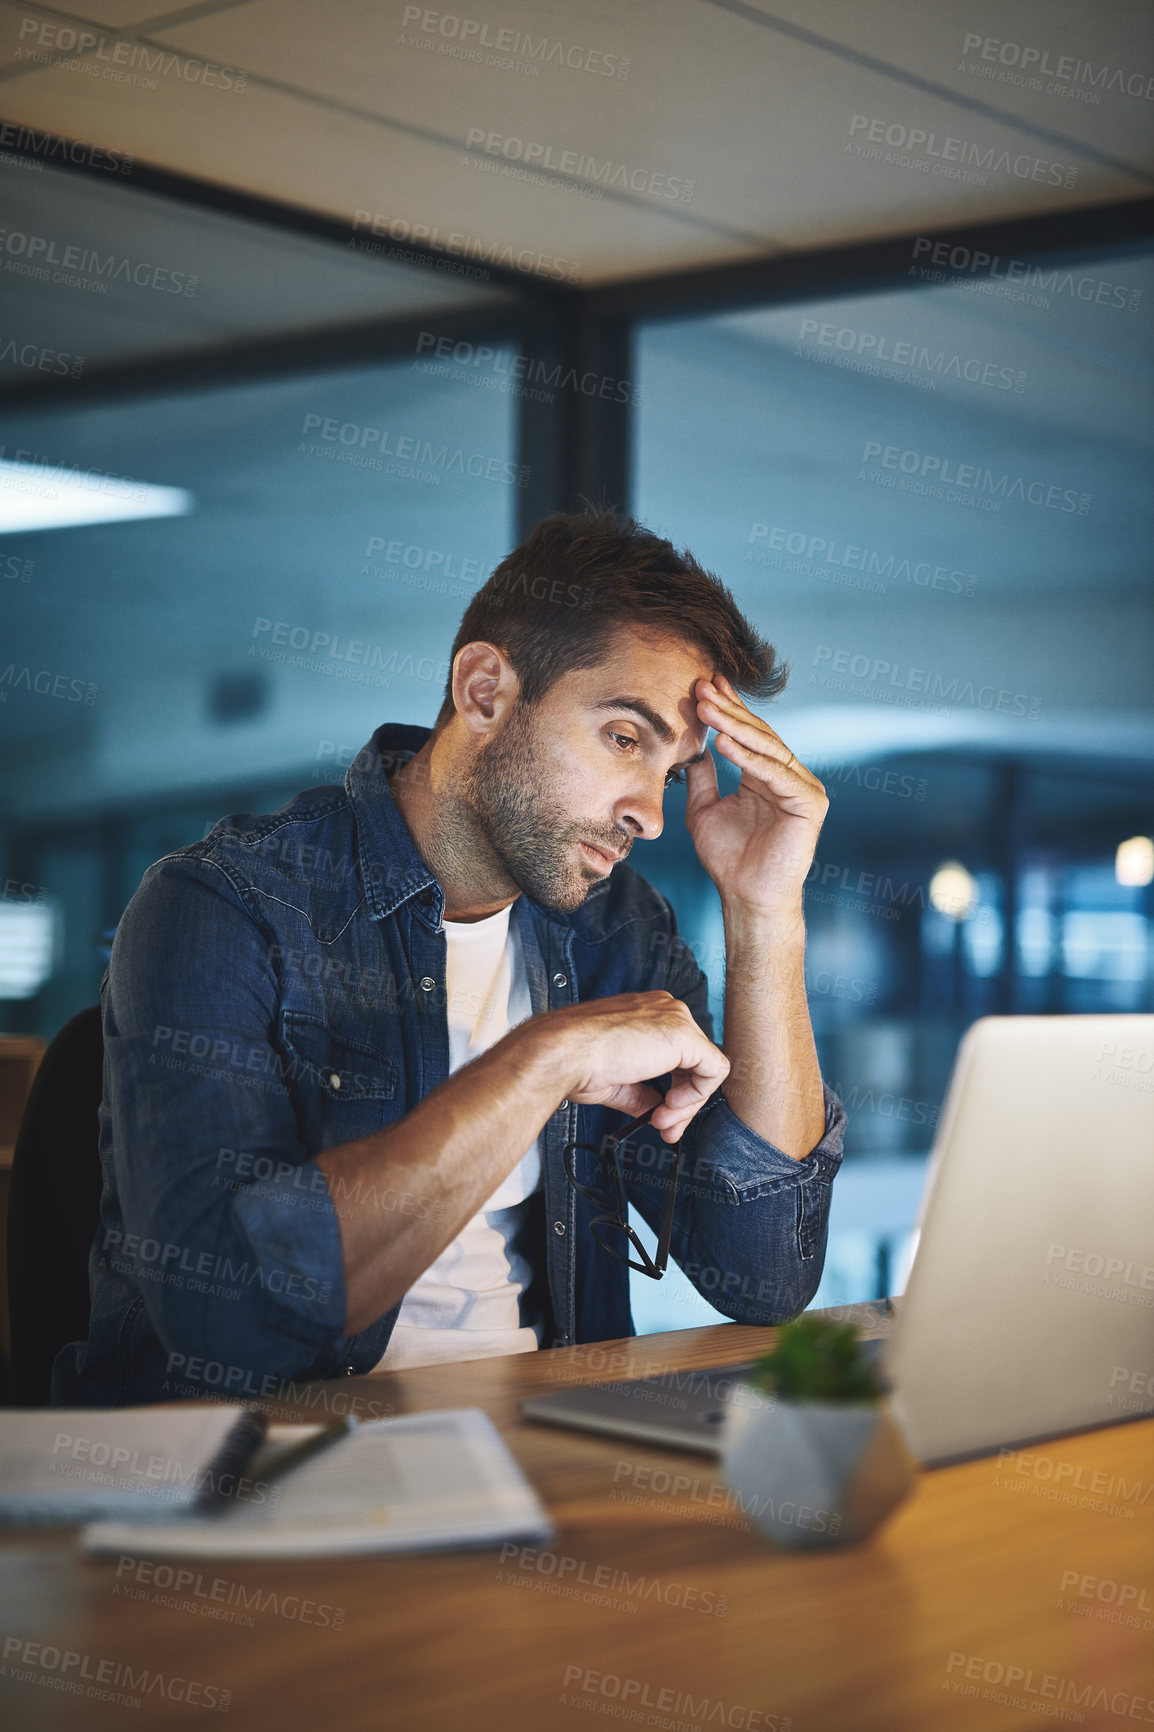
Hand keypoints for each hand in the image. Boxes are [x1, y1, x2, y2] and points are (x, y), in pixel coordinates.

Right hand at [536, 991, 729, 1140]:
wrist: (563, 1053)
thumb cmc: (575, 1060)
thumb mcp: (617, 1081)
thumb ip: (642, 1092)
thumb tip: (655, 1109)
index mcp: (647, 1013)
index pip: (677, 1055)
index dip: (673, 1090)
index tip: (659, 1117)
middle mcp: (664, 1009)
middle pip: (694, 1062)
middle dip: (683, 1103)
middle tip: (665, 1127)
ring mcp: (676, 1018)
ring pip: (706, 1068)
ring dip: (687, 1104)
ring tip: (661, 1121)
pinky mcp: (685, 1034)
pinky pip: (713, 1070)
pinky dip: (696, 1096)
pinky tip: (670, 1107)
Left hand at [686, 673, 827, 918]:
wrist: (746, 897)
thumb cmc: (728, 859)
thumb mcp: (704, 809)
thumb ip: (703, 778)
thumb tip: (694, 747)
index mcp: (765, 776)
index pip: (747, 734)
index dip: (727, 709)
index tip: (703, 684)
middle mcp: (787, 777)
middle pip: (758, 735)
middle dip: (728, 710)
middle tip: (701, 686)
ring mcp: (802, 788)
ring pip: (767, 748)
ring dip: (735, 726)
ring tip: (706, 707)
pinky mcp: (810, 804)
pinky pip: (777, 774)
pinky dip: (751, 758)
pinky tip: (725, 743)